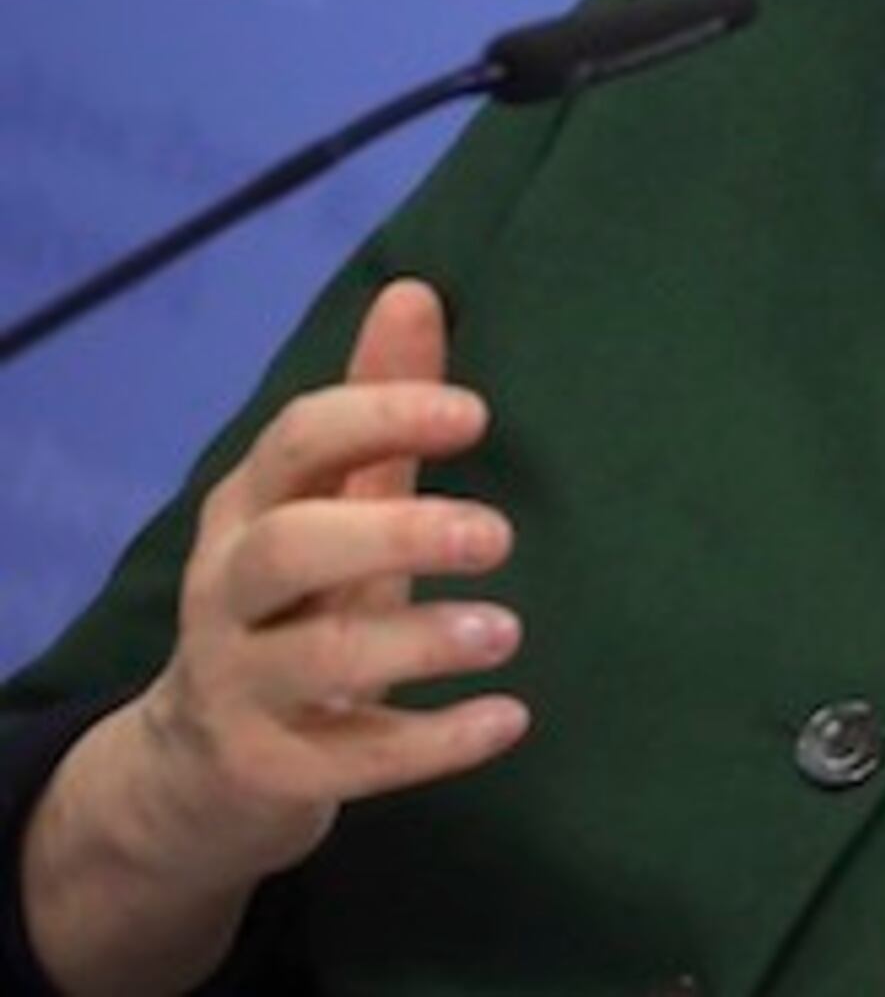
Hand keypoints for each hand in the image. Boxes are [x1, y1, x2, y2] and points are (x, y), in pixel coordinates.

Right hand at [25, 278, 526, 993]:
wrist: (198, 771)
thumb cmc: (293, 608)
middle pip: (287, 548)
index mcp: (248, 511)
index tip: (475, 414)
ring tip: (507, 631)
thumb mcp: (330, 507)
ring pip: (314, 657)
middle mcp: (228, 593)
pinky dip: (432, 742)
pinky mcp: (270, 773)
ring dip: (418, 640)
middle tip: (499, 535)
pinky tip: (509, 720)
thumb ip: (376, 412)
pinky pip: (347, 760)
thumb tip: (416, 289)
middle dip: (394, 534)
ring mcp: (240, 687)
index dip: (379, 417)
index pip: (294, 444)